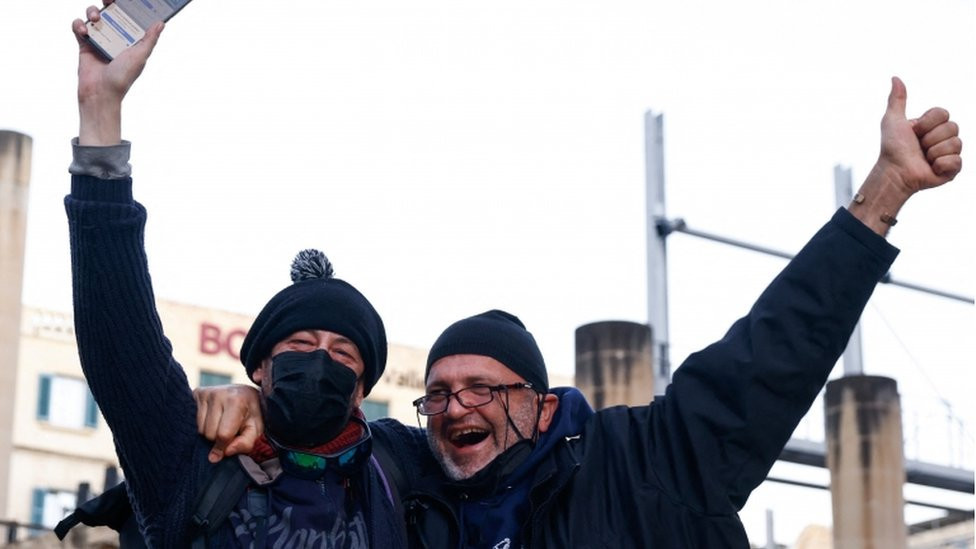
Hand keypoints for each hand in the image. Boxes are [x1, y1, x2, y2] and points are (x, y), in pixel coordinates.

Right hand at [72, 1, 164, 144]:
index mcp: (130, 39)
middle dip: (109, 2)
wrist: (100, 93)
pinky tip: (84, 31)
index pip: (130, 17)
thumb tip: (161, 24)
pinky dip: (79, 25)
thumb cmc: (122, 78)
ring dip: (92, 11)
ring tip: (95, 19)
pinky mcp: (84, 43)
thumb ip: (150, 40)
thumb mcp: (140, 57)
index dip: (129, 6)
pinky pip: (79, 27)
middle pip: (111, 11)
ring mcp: (99, 38)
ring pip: (93, 15)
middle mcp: (115, 37)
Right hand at [194, 385, 263, 462]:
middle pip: (209, 434)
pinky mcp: (197, 393)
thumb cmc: (251, 414)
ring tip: (223, 422)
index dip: (226, 445)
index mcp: (236, 400)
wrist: (245, 393)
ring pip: (200, 430)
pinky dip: (204, 424)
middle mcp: (219, 394)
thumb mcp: (256, 429)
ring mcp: (206, 392)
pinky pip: (194, 421)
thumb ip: (245, 443)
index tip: (231, 445)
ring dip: (211, 432)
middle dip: (219, 438)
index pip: (223, 434)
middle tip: (230, 429)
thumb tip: (222, 454)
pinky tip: (215, 417)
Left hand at [878, 76, 962, 193]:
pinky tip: (930, 168)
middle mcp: (944, 137)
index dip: (927, 123)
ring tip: (923, 158)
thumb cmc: (891, 147)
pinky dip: (940, 165)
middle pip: (952, 127)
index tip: (913, 132)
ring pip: (955, 144)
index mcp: (934, 125)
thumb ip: (897, 100)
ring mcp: (950, 153)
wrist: (893, 172)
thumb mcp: (892, 120)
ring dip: (933, 152)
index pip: (944, 113)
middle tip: (918, 147)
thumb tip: (895, 78)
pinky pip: (956, 162)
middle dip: (930, 138)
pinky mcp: (952, 169)